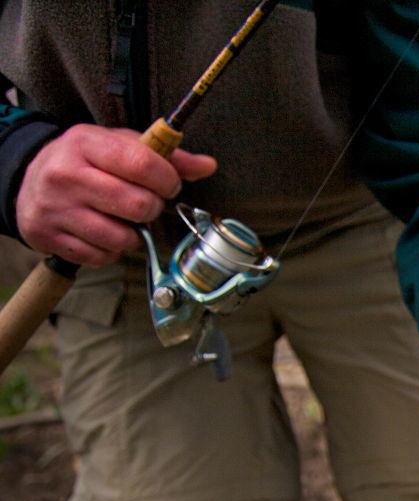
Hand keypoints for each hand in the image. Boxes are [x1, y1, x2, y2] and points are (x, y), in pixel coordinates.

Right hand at [15, 124, 216, 265]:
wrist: (28, 180)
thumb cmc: (85, 162)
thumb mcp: (119, 146)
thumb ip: (166, 156)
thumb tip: (208, 165)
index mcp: (85, 143)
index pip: (143, 164)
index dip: (168, 180)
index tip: (168, 184)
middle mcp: (66, 175)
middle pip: (138, 205)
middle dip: (153, 207)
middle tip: (146, 202)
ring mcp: (56, 209)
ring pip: (122, 237)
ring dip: (135, 233)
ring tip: (125, 218)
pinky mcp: (49, 237)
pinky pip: (102, 256)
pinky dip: (113, 249)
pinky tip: (106, 232)